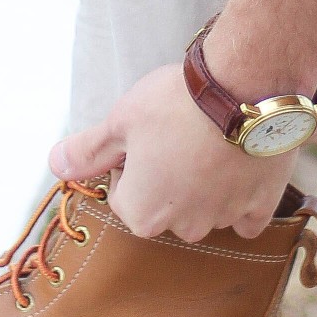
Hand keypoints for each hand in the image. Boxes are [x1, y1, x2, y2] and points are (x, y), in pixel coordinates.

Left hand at [49, 64, 293, 240]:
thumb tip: (55, 165)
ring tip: (209, 141)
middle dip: (166, 180)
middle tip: (175, 136)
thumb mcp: (120, 120)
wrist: (243, 89)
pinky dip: (242, 198)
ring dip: (203, 187)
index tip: (141, 137)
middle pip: (165, 208)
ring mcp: (225, 218)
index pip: (122, 197)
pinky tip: (239, 168)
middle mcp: (183, 227)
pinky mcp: (261, 205)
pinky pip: (246, 215)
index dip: (127, 165)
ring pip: (205, 211)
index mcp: (142, 213)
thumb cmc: (174, 105)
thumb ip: (88, 151)